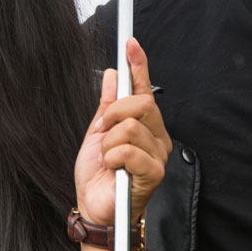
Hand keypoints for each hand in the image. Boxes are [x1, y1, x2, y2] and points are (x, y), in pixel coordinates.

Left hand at [74, 38, 171, 227]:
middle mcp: (156, 136)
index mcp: (144, 125)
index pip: (144, 89)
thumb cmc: (98, 175)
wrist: (93, 207)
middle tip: (101, 131)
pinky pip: (128, 150)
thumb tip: (111, 75)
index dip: (139, 64)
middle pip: (141, 103)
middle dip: (112, 114)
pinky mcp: (154, 173)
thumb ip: (106, 106)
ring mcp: (158, 155)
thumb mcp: (97, 134)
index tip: (130, 42)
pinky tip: (114, 169)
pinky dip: (112, 157)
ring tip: (108, 159)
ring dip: (108, 143)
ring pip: (130, 127)